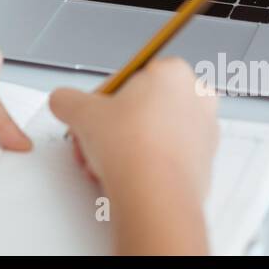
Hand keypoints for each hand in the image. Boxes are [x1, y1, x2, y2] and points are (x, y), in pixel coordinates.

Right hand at [49, 58, 217, 253]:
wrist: (156, 196)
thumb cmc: (132, 148)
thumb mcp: (81, 112)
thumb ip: (67, 99)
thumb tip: (63, 101)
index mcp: (174, 72)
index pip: (128, 78)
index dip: (101, 99)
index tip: (90, 114)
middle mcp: (196, 98)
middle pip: (141, 106)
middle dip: (113, 125)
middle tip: (94, 139)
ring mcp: (204, 132)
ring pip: (153, 132)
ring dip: (125, 146)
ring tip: (104, 162)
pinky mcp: (204, 163)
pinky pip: (166, 156)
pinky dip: (146, 163)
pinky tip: (126, 176)